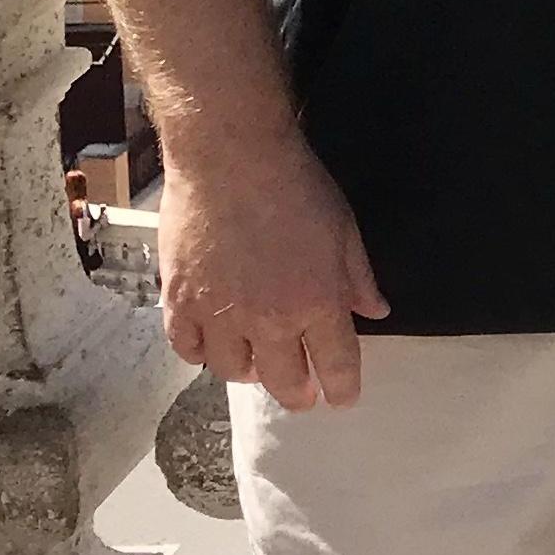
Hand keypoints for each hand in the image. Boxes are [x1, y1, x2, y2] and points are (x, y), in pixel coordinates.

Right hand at [157, 124, 386, 411]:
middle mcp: (268, 319)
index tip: (342, 398)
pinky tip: (210, 346)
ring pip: (232, 371)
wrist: (230, 156)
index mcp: (316, 302)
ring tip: (257, 361)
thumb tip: (376, 312)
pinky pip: (185, 349)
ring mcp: (218, 314)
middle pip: (284, 381)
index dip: (342, 389)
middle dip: (299, 394)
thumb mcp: (344, 229)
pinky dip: (199, 354)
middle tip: (303, 393)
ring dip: (249, 372)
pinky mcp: (178, 300)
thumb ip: (358, 278)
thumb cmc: (296, 186)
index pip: (336, 366)